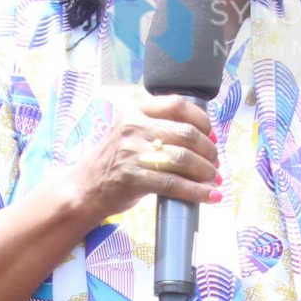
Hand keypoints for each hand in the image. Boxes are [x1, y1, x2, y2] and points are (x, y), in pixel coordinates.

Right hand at [65, 89, 218, 224]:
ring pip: (183, 158)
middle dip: (209, 150)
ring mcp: (133, 152)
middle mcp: (133, 126)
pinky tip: (210, 196)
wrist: (85, 188)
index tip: (212, 135)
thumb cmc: (114, 161)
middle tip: (215, 162)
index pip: (178, 104)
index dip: (202, 120)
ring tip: (214, 179)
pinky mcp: (134, 178)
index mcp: (135, 109)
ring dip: (206, 171)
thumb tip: (202, 136)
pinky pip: (175, 184)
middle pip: (186, 134)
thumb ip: (157, 125)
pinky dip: (198, 191)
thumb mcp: (130, 131)